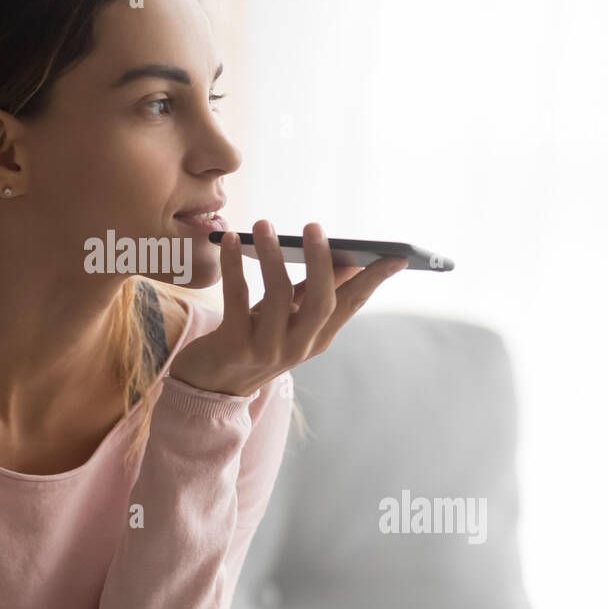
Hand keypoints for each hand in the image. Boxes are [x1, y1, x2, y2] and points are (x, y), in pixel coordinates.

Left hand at [168, 220, 407, 396]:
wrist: (209, 384)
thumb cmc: (251, 338)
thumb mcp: (286, 317)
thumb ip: (311, 290)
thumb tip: (348, 258)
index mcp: (317, 337)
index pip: (353, 304)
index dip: (374, 280)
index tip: (397, 256)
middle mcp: (299, 346)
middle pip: (321, 302)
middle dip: (321, 262)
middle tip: (314, 226)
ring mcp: (268, 349)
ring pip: (277, 296)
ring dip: (271, 255)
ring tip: (264, 224)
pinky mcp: (234, 347)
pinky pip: (236, 299)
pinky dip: (234, 266)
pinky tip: (229, 240)